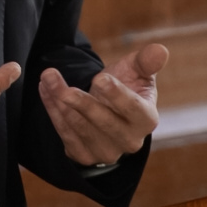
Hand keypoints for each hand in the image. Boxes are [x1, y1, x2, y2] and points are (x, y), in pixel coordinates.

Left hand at [38, 42, 167, 166]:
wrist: (108, 110)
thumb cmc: (125, 86)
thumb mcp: (136, 71)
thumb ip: (146, 61)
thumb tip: (161, 50)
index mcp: (146, 119)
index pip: (133, 109)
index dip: (117, 95)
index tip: (100, 79)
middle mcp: (129, 141)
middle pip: (103, 122)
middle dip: (81, 101)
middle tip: (60, 81)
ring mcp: (106, 152)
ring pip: (80, 128)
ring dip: (59, 101)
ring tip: (48, 77)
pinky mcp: (84, 156)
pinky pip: (65, 134)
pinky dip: (52, 110)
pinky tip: (45, 89)